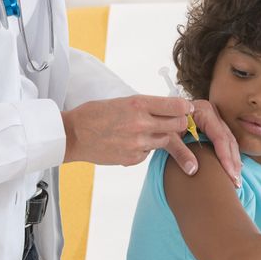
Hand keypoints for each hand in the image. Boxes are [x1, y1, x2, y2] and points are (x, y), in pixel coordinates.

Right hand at [61, 95, 190, 165]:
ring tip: (148, 131)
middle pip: (178, 125)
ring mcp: (137, 143)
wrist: (73, 135)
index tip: (187, 109)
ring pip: (166, 140)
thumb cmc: (96, 114)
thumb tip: (171, 108)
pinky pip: (150, 153)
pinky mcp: (133, 158)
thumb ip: (147, 106)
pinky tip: (132, 143)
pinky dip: (146, 148)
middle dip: (180, 123)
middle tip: (178, 122)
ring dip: (163, 136)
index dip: (185, 107)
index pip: (175, 106)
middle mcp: (140, 123)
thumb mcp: (123, 101)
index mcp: (138, 104)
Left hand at [163, 99, 240, 186]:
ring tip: (236, 180)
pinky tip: (232, 170)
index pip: (220, 137)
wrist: (157, 116)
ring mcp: (214, 118)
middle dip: (233, 162)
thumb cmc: (161, 124)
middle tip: (235, 182)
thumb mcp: (168, 137)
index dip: (226, 157)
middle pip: (228, 140)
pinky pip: (226, 142)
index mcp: (203, 111)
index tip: (230, 174)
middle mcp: (212, 113)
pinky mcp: (213, 125)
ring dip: (234, 161)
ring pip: (230, 142)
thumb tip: (192, 170)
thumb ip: (179, 152)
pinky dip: (229, 156)